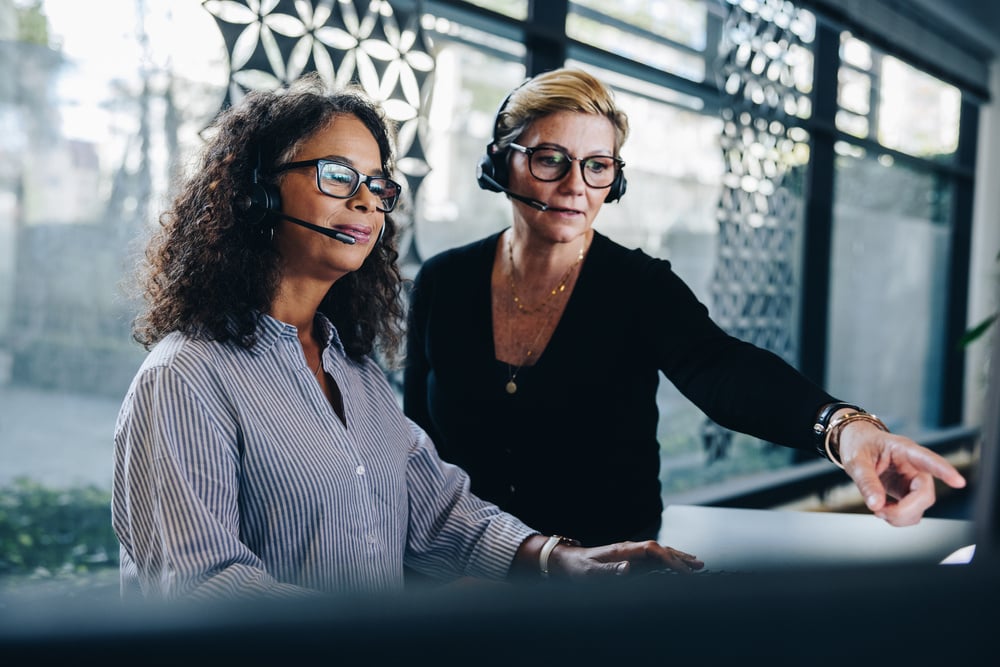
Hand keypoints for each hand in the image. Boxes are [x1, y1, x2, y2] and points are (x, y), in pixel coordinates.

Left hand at [549, 540, 703, 576]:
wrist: (568, 561)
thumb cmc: (579, 568)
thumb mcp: (591, 573)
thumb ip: (610, 571)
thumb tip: (628, 569)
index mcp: (623, 550)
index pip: (653, 550)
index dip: (669, 559)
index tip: (683, 571)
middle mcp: (630, 549)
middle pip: (661, 549)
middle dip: (680, 557)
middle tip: (699, 566)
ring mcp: (631, 553)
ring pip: (660, 553)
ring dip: (678, 558)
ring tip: (696, 563)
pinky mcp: (630, 559)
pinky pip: (653, 559)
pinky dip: (668, 561)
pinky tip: (677, 565)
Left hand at [836, 417, 965, 526]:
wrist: (857, 445)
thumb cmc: (859, 445)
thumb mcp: (855, 460)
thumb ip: (866, 481)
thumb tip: (876, 506)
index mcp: (904, 450)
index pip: (928, 460)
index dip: (944, 470)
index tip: (958, 481)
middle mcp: (915, 467)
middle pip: (925, 494)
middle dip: (905, 510)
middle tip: (879, 512)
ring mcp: (914, 481)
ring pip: (920, 507)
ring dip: (899, 516)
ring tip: (877, 509)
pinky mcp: (909, 493)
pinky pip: (911, 512)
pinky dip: (897, 517)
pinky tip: (882, 510)